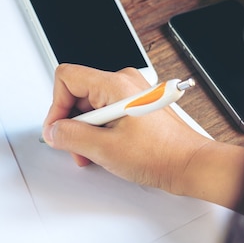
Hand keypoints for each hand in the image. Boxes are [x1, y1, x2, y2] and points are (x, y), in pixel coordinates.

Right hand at [42, 64, 243, 207]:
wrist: (190, 164)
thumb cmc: (162, 154)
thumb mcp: (105, 149)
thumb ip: (72, 136)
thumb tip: (53, 131)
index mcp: (115, 85)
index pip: (67, 78)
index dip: (56, 106)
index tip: (58, 129)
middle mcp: (123, 82)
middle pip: (77, 93)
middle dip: (72, 123)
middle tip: (77, 147)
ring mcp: (130, 92)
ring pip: (90, 105)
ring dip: (85, 130)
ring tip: (95, 152)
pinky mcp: (134, 104)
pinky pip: (105, 111)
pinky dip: (99, 130)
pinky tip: (106, 148)